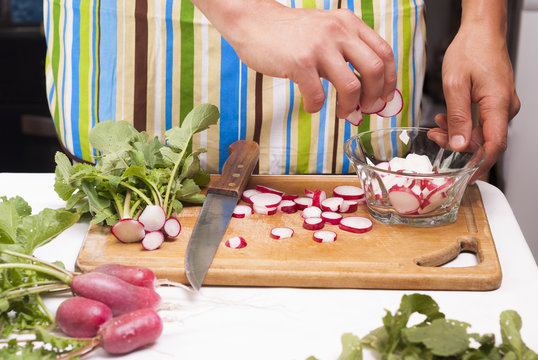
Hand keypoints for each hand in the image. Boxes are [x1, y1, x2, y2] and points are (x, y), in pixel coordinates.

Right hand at [193, 0, 396, 118]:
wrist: (254, 22)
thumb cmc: (289, 32)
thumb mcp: (325, 29)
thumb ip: (345, 48)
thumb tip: (364, 83)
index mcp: (348, 23)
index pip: (383, 52)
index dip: (390, 78)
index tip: (386, 95)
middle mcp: (338, 31)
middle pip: (375, 69)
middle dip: (375, 96)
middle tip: (367, 108)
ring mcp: (319, 46)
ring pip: (351, 86)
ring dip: (349, 107)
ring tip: (342, 113)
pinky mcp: (300, 63)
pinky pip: (317, 95)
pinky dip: (316, 107)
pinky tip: (311, 105)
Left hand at [427, 9, 519, 181]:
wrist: (481, 31)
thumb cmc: (471, 49)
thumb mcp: (455, 84)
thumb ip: (458, 117)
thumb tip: (460, 145)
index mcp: (498, 104)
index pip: (494, 146)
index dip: (479, 165)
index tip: (465, 177)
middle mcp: (505, 107)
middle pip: (485, 141)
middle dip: (459, 146)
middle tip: (436, 139)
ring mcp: (502, 105)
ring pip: (481, 132)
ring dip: (457, 134)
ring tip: (435, 128)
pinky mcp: (495, 102)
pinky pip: (480, 121)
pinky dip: (462, 124)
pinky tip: (445, 119)